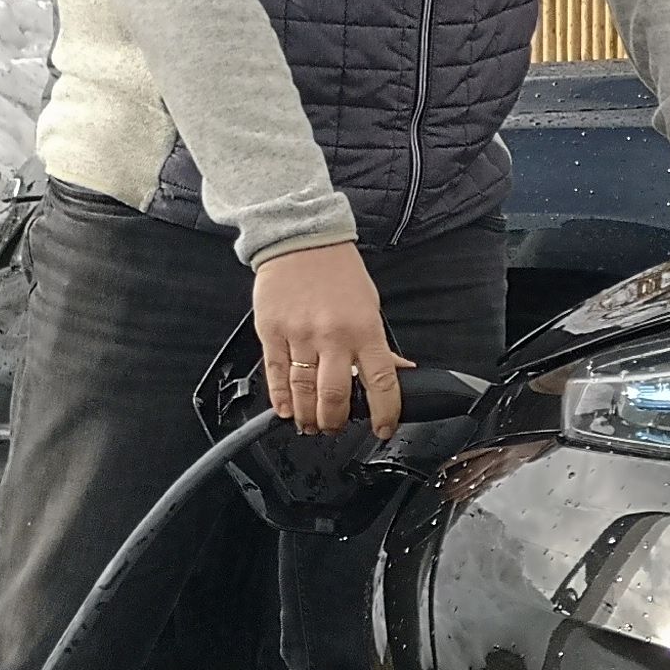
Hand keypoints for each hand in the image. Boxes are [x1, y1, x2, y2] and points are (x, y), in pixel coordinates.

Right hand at [250, 240, 407, 436]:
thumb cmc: (338, 272)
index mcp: (364, 330)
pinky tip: (287, 410)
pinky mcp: (271, 332)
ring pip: (303, 391)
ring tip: (312, 426)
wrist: (300, 240)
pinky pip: (275, 374)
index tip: (383, 429)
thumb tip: (398, 372)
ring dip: (308, 416)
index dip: (385, 413)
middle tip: (336, 428)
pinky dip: (281, 398)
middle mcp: (332, 336)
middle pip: (335, 395)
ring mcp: (299, 335)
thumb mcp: (371, 305)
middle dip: (336, 422)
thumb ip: (380, 344)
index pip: (381, 382)